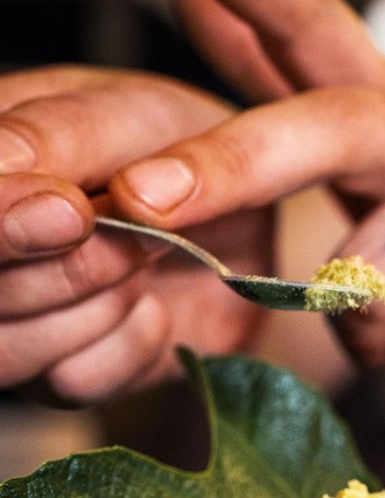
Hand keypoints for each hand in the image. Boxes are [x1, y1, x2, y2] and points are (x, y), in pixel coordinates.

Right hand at [0, 66, 270, 402]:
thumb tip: (56, 202)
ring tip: (152, 259)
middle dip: (75, 267)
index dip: (5, 219)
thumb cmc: (183, 148)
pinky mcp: (50, 370)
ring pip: (7, 350)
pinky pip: (70, 382)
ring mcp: (7, 310)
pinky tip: (154, 306)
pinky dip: (131, 346)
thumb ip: (75, 141)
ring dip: (102, 307)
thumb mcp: (146, 116)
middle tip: (148, 235)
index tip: (75, 214)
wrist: (247, 224)